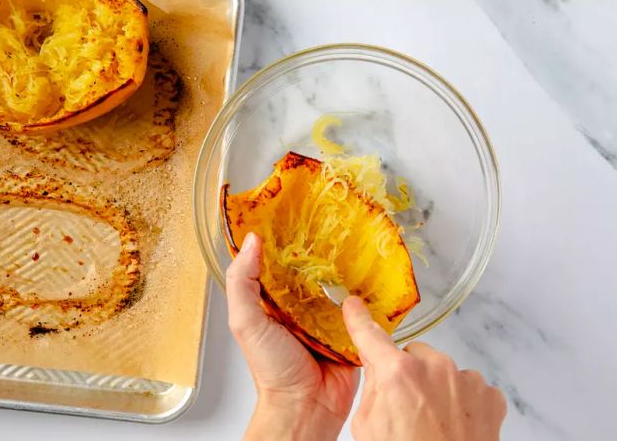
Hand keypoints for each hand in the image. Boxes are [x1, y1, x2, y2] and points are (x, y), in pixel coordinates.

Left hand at [226, 233, 358, 440]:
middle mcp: (301, 306)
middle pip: (314, 269)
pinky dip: (368, 294)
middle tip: (335, 220)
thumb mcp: (245, 321)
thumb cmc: (272, 370)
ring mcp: (328, 317)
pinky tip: (374, 276)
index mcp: (275, 301)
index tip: (295, 210)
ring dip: (348, 269)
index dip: (285, 239)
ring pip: (340, 284)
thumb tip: (251, 242)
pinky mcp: (351, 330)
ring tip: (359, 241)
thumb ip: (242, 282)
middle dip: (323, 249)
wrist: (306, 407)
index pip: (280, 262)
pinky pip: (362, 308)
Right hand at [342, 296, 506, 440]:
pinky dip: (460, 401)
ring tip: (432, 423)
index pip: (370, 335)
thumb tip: (378, 370)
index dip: (358, 319)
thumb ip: (373, 389)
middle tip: (405, 408)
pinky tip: (452, 425)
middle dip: (406, 374)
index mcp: (397, 374)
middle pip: (411, 355)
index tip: (354, 306)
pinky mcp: (489, 396)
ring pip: (441, 370)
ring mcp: (465, 381)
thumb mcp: (368, 426)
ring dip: (435, 388)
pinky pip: (467, 386)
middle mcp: (434, 368)